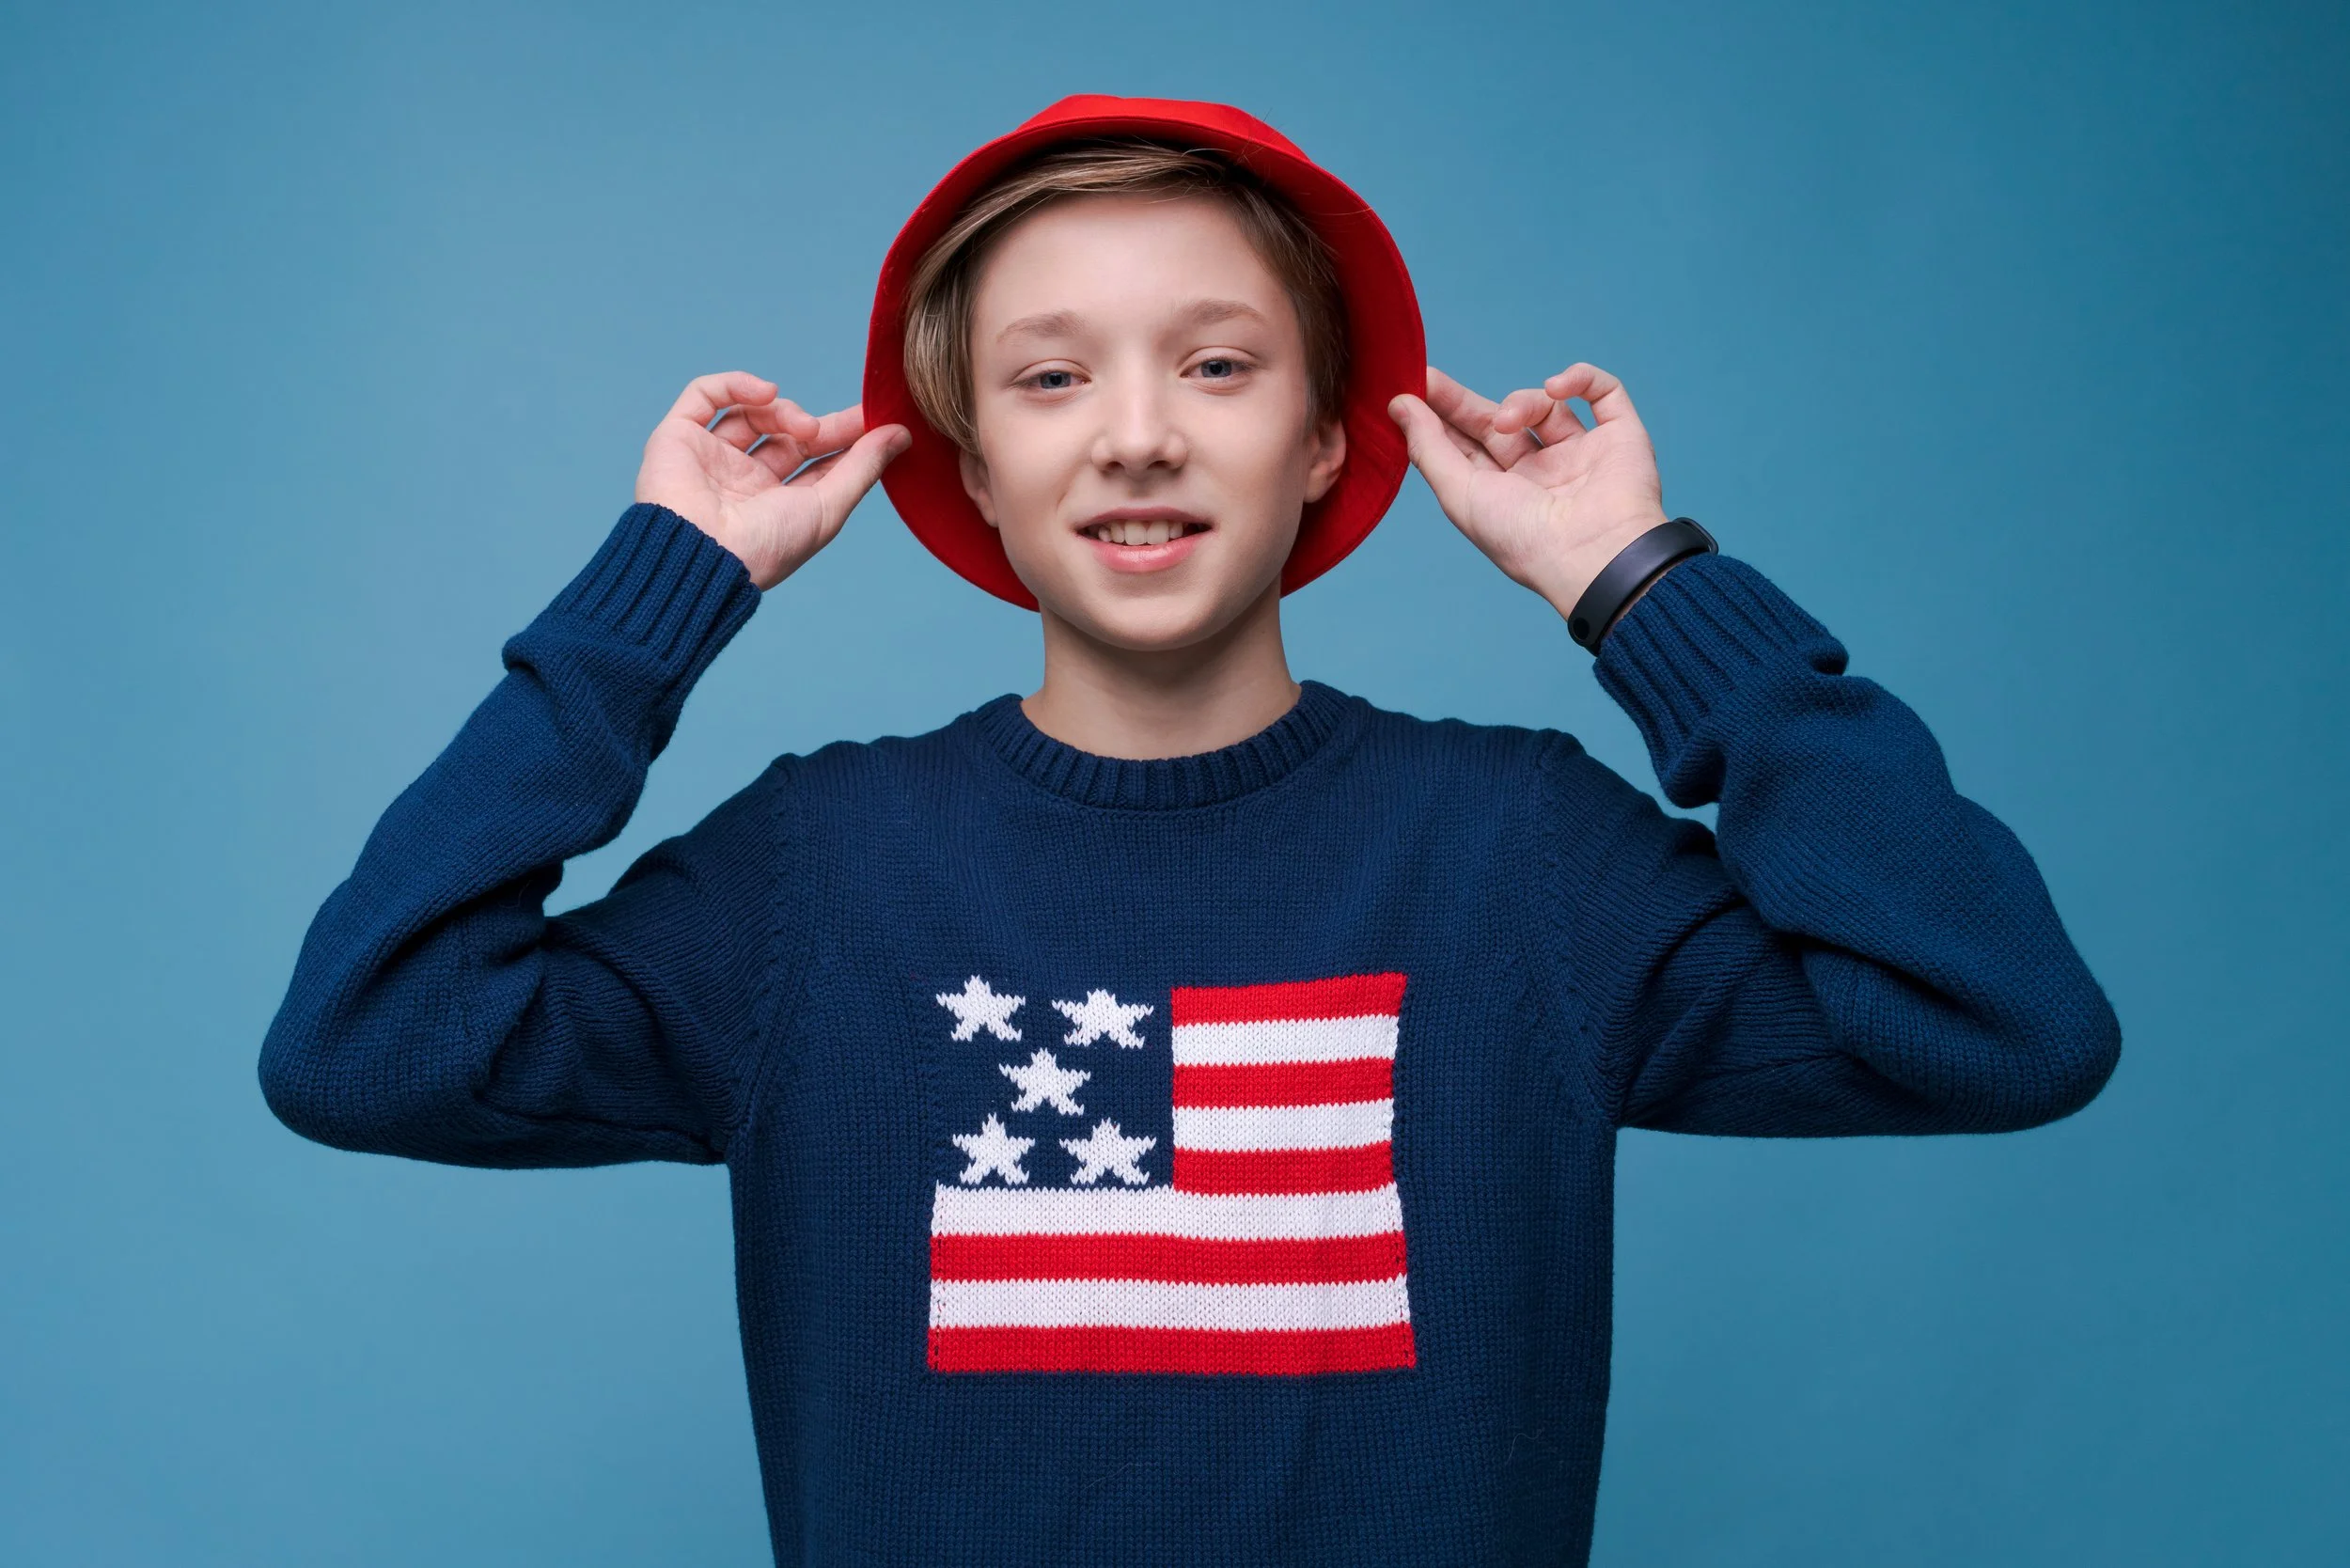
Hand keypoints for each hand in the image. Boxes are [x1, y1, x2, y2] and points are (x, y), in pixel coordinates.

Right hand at [634, 371, 910, 589]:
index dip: (844, 439)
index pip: (814, 462)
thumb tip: (902, 435)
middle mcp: (742, 481)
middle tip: (854, 419)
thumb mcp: (828, 509)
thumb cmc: (766, 547)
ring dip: (784, 410)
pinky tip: (767, 393)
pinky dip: (737, 385)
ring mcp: (709, 458)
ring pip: (750, 413)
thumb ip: (863, 469)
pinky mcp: (677, 437)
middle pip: (785, 435)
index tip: (875, 420)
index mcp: (774, 506)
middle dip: (820, 424)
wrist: (700, 555)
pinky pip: (705, 395)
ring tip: (803, 427)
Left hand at [1388, 363, 1668, 620]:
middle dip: (1465, 402)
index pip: (1468, 446)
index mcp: (1504, 495)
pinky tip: (1557, 387)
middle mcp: (1542, 474)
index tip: (1413, 389)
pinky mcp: (1620, 438)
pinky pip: (1604, 392)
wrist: (1594, 555)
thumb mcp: (1459, 495)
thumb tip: (1398, 406)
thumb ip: (1428, 448)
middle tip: (1432, 380)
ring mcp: (1582, 455)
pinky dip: (1581, 379)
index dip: (1441, 417)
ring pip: (1547, 406)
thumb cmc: (1522, 539)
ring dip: (1522, 401)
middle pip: (1499, 422)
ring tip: (1508, 420)